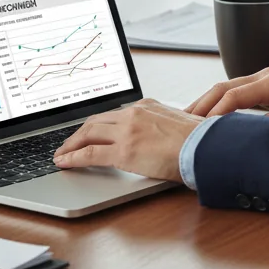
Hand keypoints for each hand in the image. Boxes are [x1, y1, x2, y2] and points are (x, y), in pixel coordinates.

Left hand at [53, 99, 201, 181]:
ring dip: (71, 145)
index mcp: (146, 106)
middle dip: (78, 134)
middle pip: (95, 122)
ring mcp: (127, 131)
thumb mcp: (176, 124)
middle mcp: (134, 113)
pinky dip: (73, 158)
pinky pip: (89, 154)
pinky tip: (64, 163)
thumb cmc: (198, 140)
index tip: (89, 132)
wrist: (206, 147)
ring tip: (62, 154)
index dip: (96, 125)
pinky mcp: (124, 151)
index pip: (113, 114)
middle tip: (68, 144)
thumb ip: (160, 127)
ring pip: (88, 134)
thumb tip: (156, 139)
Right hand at [186, 68, 268, 130]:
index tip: (200, 130)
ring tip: (189, 121)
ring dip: (208, 102)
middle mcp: (266, 75)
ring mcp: (266, 78)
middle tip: (181, 124)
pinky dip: (220, 102)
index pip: (234, 96)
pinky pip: (238, 91)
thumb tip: (249, 133)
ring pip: (228, 87)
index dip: (215, 113)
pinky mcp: (268, 85)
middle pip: (224, 87)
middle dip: (201, 104)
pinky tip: (212, 115)